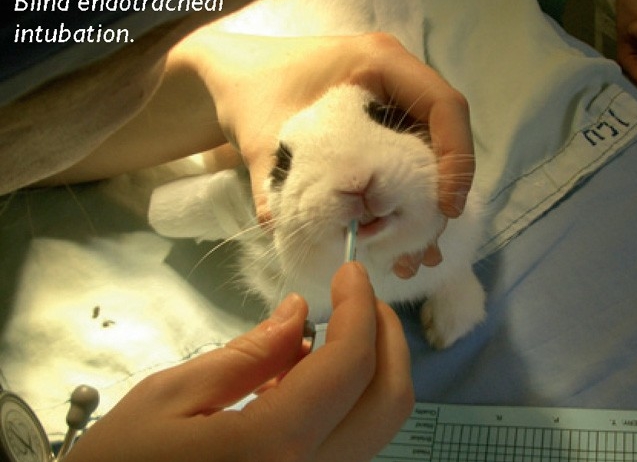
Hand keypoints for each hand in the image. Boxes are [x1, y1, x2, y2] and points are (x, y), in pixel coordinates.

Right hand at [64, 262, 413, 461]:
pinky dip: (348, 396)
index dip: (359, 307)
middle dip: (385, 335)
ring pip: (377, 422)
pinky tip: (307, 374)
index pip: (349, 365)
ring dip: (370, 365)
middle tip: (355, 297)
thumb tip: (301, 314)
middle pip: (389, 400)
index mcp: (274, 446)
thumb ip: (246, 355)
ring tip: (330, 330)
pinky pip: (351, 440)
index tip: (349, 271)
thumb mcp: (169, 397)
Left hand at [180, 28, 473, 276]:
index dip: (455, 156)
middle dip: (437, 198)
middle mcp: (396, 86)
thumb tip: (276, 226)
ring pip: (427, 163)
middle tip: (423, 247)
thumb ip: (271, 176)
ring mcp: (391, 111)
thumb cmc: (252, 87)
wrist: (239, 79)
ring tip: (412, 260)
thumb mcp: (260, 131)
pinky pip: (405, 170)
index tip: (445, 208)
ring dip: (422, 212)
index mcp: (380, 64)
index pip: (443, 105)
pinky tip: (395, 247)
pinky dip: (403, 208)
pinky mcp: (381, 135)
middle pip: (442, 142)